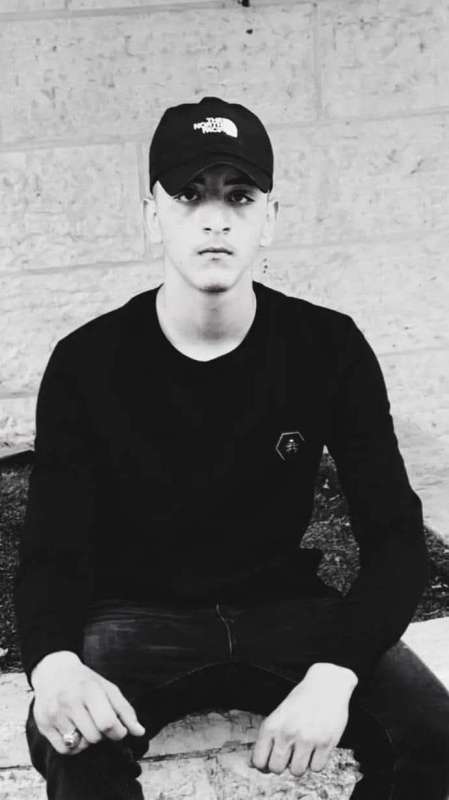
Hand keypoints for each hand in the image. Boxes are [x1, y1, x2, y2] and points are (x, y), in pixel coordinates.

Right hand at [31, 651, 145, 755]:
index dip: (118, 732)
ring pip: (80, 745)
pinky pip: (64, 750)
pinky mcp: (43, 725)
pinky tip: (73, 731)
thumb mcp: (108, 689)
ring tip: (85, 724)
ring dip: (87, 740)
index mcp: (89, 690)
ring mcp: (55, 714)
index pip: (107, 723)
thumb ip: (125, 711)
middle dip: (101, 734)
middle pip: (95, 737)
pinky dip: (73, 746)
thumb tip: (140, 732)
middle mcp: (70, 702)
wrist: (53, 672)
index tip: (117, 728)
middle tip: (97, 722)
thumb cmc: (85, 682)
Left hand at [250, 662, 357, 776]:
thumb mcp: (278, 715)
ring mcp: (306, 739)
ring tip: (304, 750)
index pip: (258, 761)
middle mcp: (287, 733)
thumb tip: (251, 764)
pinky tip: (316, 748)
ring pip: (296, 772)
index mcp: (271, 725)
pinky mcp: (325, 743)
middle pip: (276, 769)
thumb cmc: (301, 701)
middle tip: (289, 753)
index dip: (264, 765)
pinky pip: (316, 768)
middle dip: (282, 765)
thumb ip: (266, 740)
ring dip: (300, 764)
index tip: (271, 760)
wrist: (327, 684)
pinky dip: (316, 762)